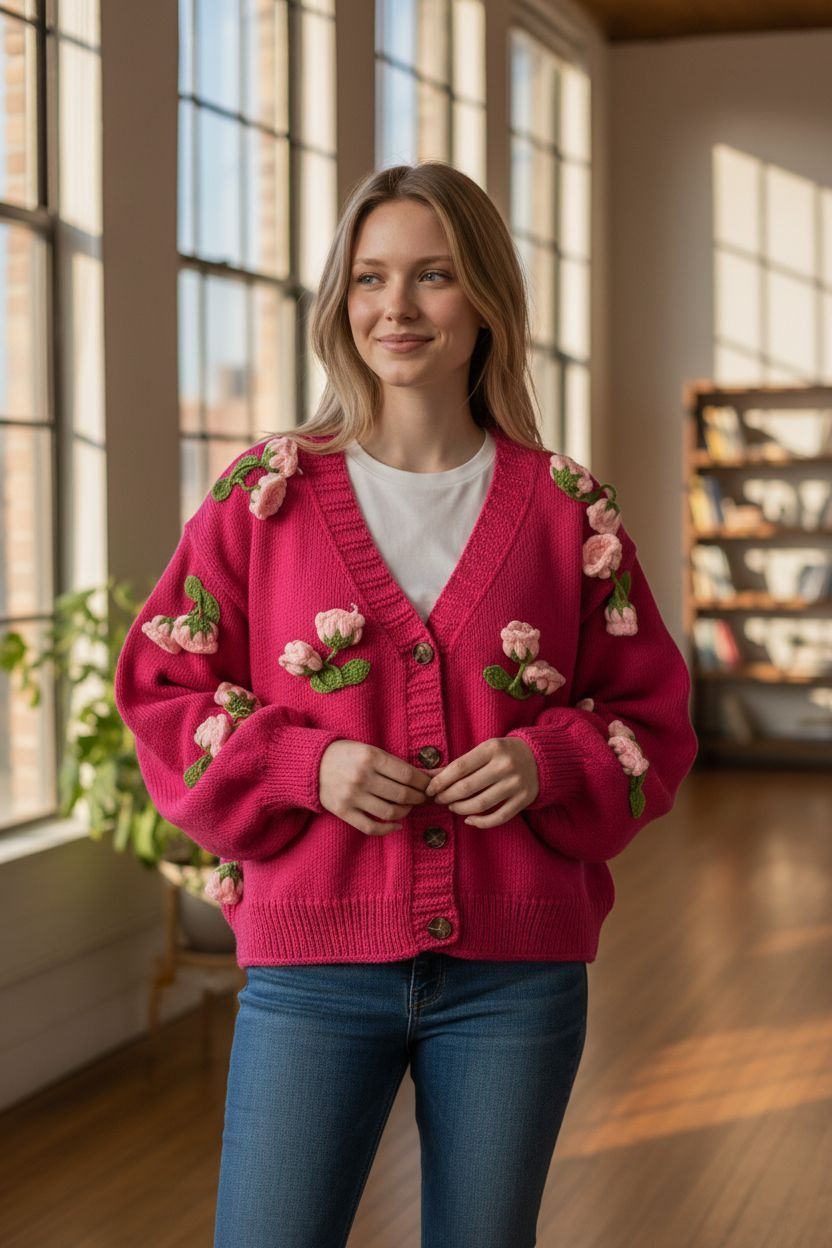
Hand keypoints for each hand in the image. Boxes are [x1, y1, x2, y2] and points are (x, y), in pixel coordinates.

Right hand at [318, 739, 431, 836]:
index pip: (407, 775)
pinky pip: (371, 827)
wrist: (313, 765)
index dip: (423, 783)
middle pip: (401, 794)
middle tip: (423, 797)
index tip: (429, 785)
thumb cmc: (347, 755)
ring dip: (406, 812)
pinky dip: (388, 829)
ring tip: (409, 807)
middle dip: (418, 798)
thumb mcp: (370, 750)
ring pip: (390, 812)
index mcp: (370, 757)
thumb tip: (425, 776)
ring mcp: (352, 796)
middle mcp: (362, 777)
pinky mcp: (344, 812)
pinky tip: (397, 825)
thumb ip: (394, 763)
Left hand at [422, 737, 539, 826]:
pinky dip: (480, 822)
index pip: (459, 767)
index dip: (440, 781)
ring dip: (460, 809)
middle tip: (438, 800)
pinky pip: (498, 817)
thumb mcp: (484, 751)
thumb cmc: (504, 754)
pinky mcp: (523, 800)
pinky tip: (469, 819)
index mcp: (492, 748)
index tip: (429, 789)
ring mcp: (516, 784)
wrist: (541, 758)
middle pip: (467, 787)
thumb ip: (459, 764)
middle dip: (447, 796)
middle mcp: (505, 765)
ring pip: (480, 804)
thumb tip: (428, 776)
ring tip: (452, 807)